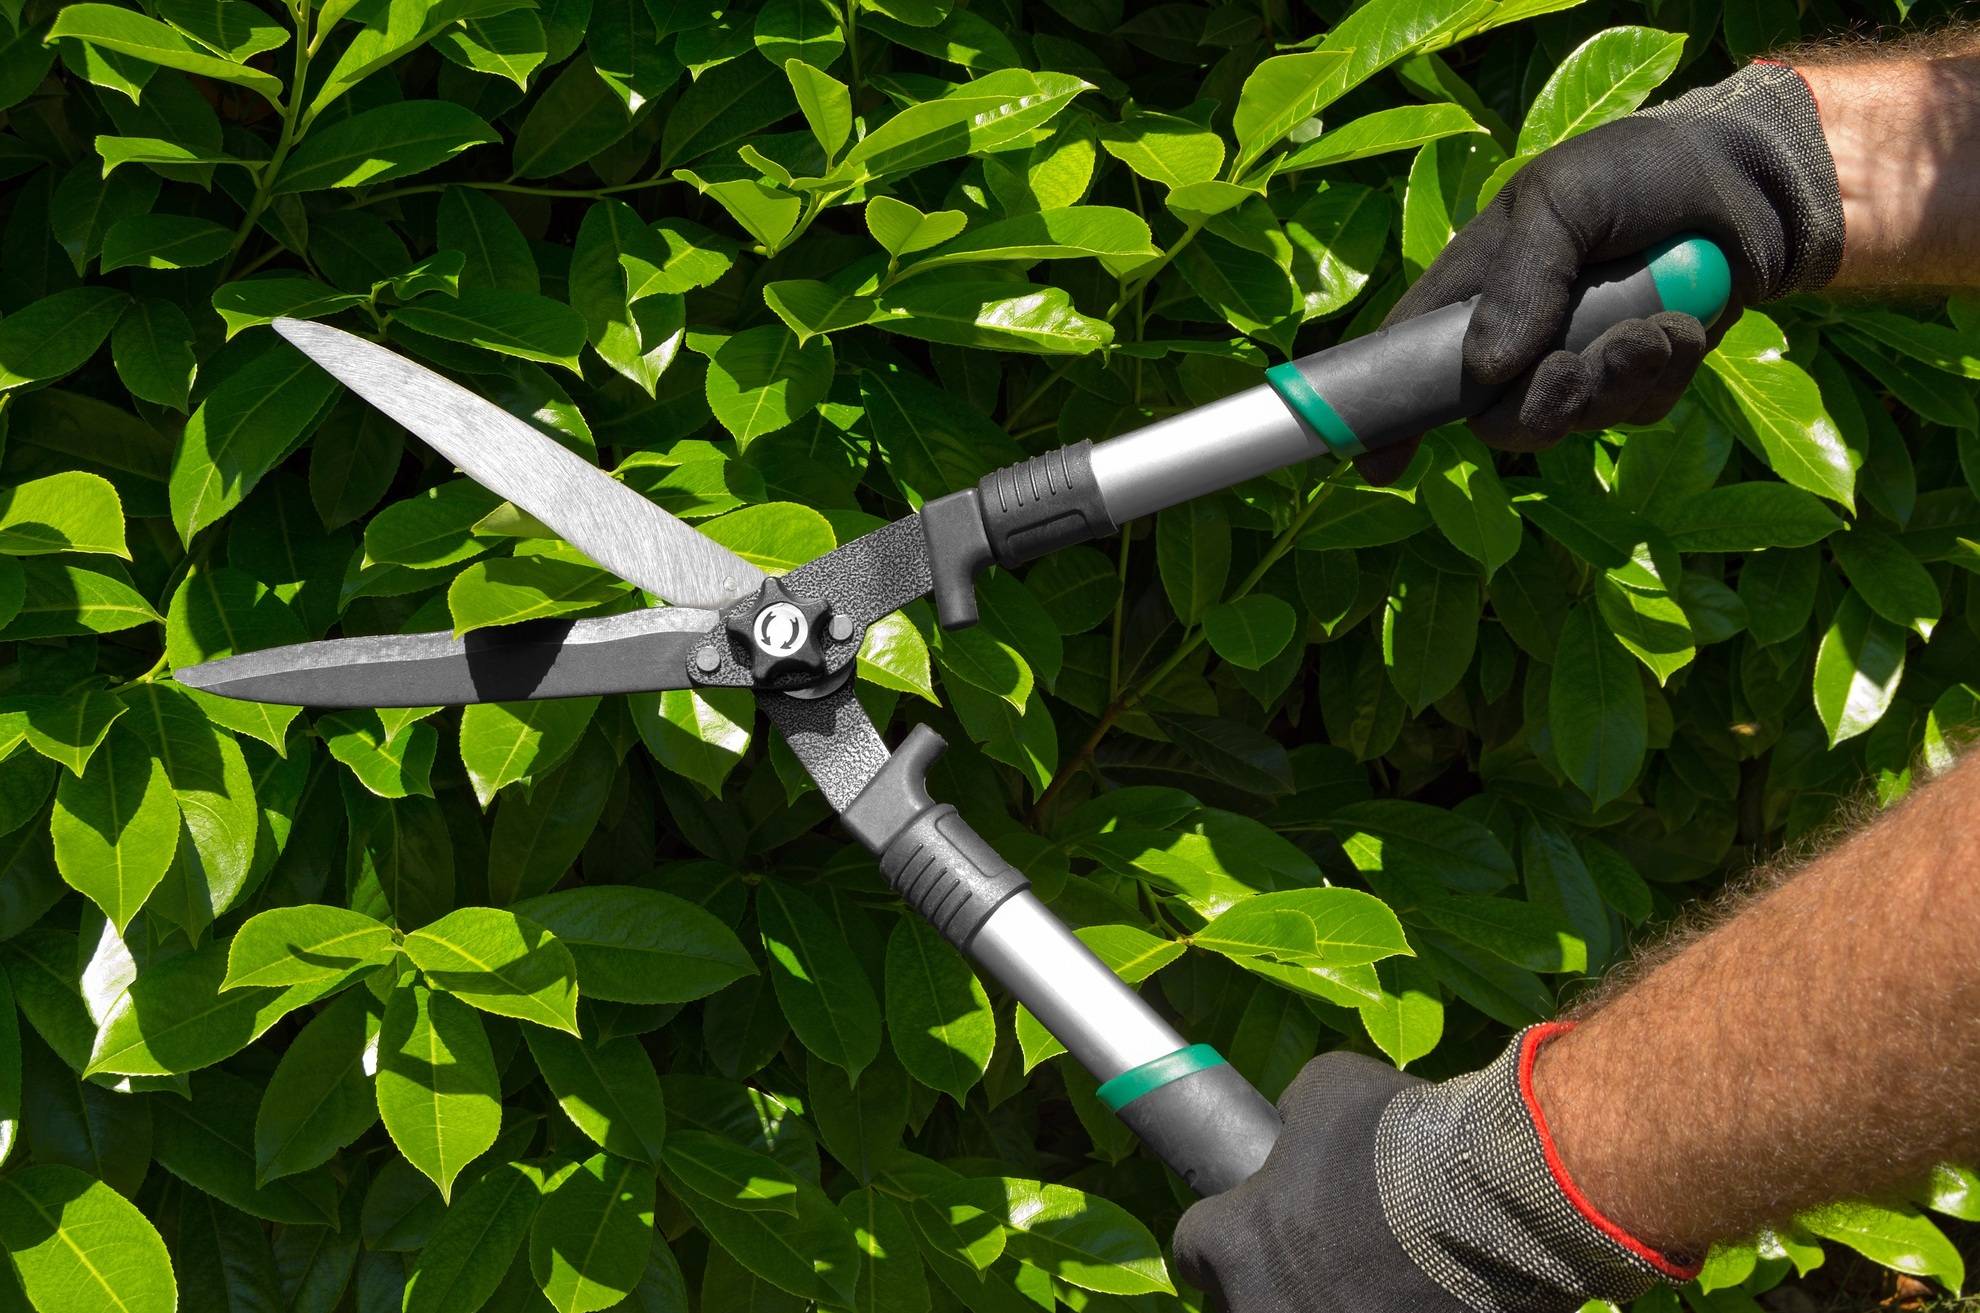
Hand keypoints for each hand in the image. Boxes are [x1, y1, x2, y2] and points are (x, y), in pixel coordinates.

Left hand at [1171, 1028, 1695, 1311]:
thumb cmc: (1397, 1135)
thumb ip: (1289, 1118)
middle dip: (1264, 1283)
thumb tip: (1286, 1128)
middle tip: (1310, 1258)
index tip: (1244, 1226)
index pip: (1193, 1251)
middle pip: (1242, 1305)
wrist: (1494, 1194)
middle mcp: (1263, 1308)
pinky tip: (1408, 1295)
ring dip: (1318, 1303)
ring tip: (1361, 1282)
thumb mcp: (1324, 1089)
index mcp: (1234, 1244)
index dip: (1221, 1236)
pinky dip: (1382, 1312)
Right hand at [1358, 62, 1844, 483]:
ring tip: (1653, 327)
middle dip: (1542, 402)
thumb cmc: (1637, 175)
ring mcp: (1574, 367)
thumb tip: (1488, 370)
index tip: (1378, 463)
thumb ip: (1522, 279)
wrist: (1747, 187)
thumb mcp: (1563, 199)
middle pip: (1494, 420)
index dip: (1388, 417)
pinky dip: (1660, 375)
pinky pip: (1632, 414)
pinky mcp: (1635, 385)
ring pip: (1566, 422)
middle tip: (1579, 363)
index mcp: (1472, 294)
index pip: (1408, 362)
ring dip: (1614, 379)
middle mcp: (1513, 341)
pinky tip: (1681, 327)